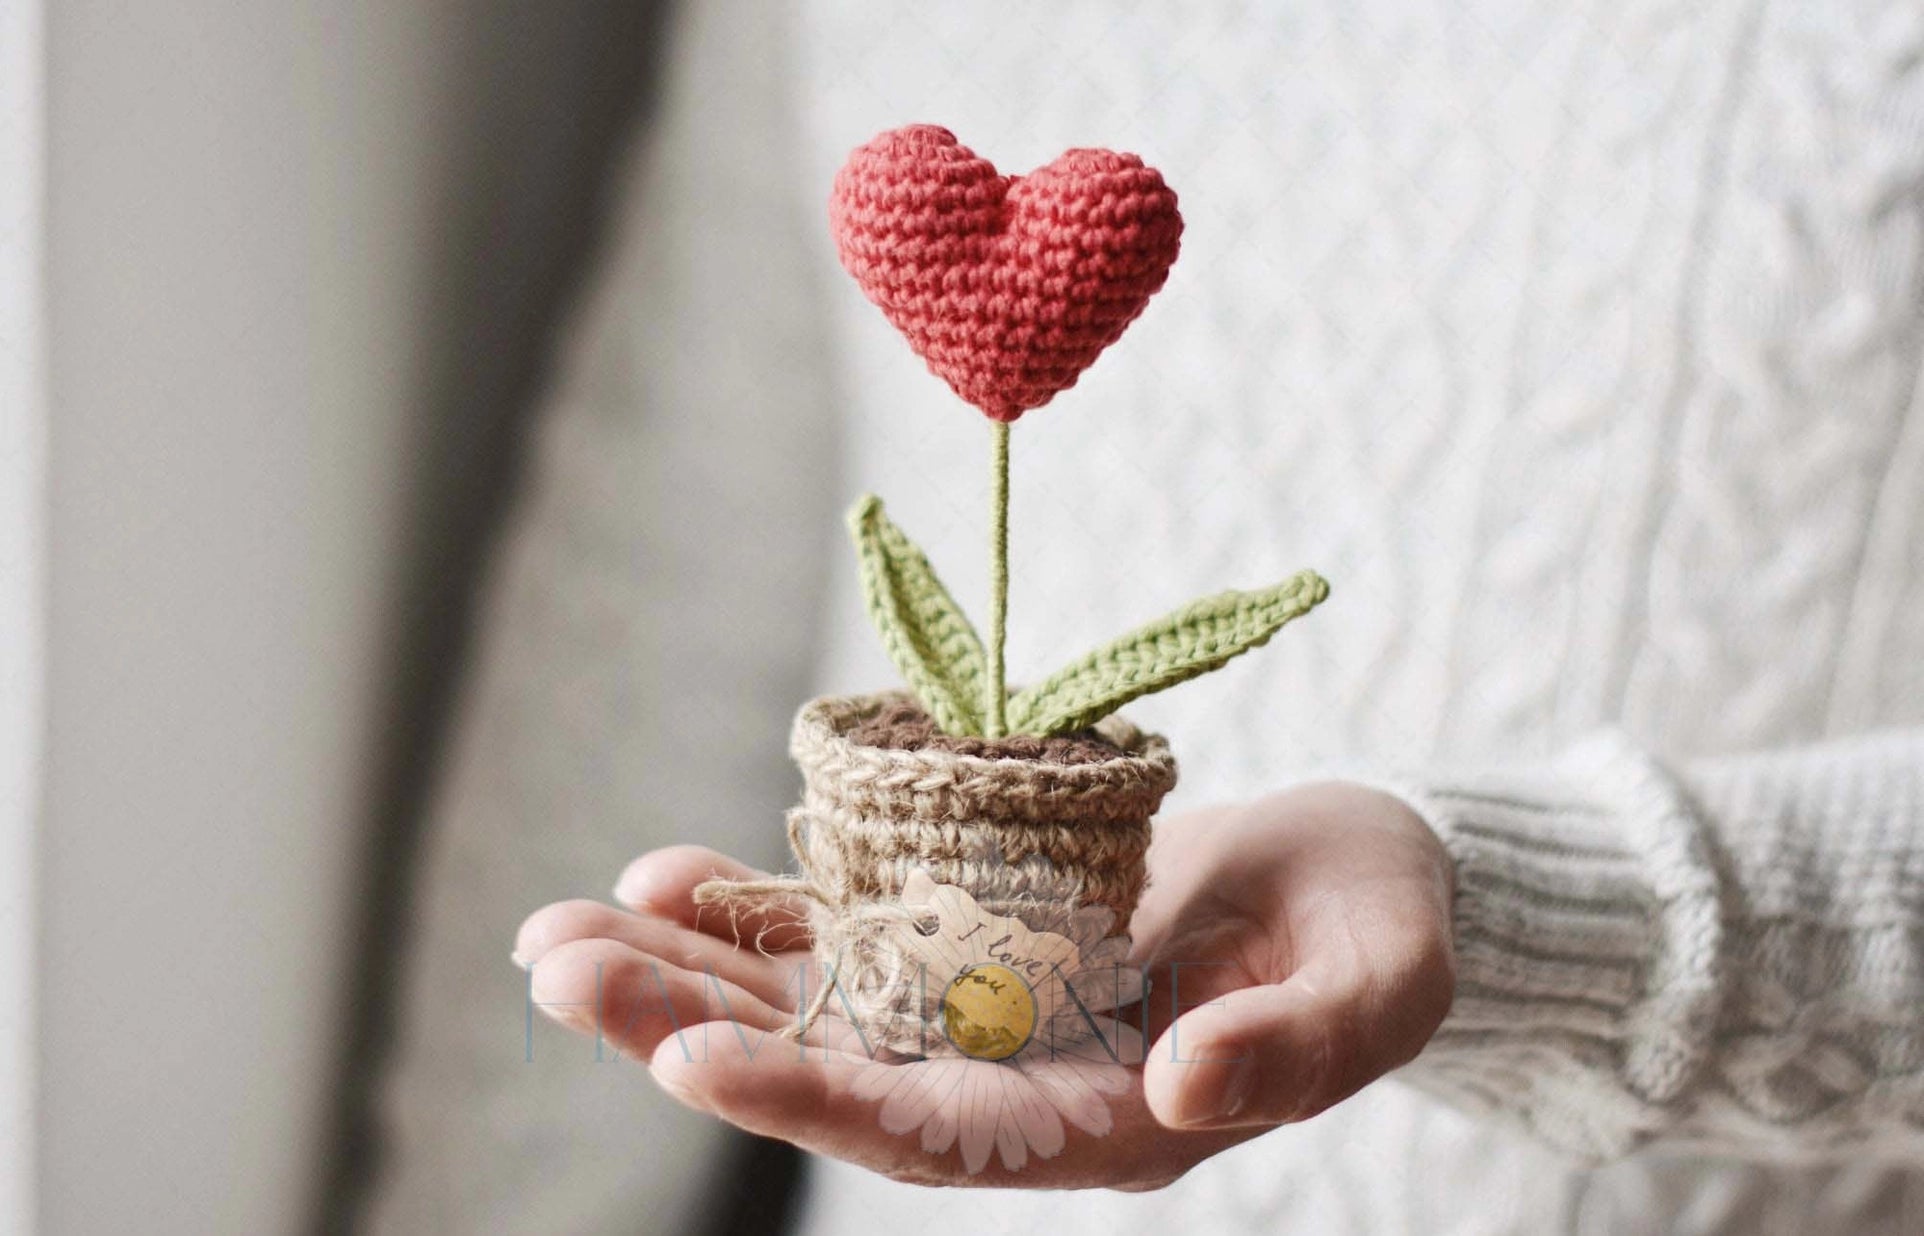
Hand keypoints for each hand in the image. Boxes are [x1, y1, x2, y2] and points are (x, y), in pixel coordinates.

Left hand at [514, 781, 1454, 1189]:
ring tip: (557, 933)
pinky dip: (752, 905)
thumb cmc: (1384, 929)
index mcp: (1105, 1122)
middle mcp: (1016, 1079)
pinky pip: (842, 929)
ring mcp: (981, 1005)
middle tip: (558, 973)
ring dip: (683, 970)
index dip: (816, 1102)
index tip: (697, 1059)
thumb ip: (1293, 1048)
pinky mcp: (968, 931)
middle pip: (832, 1072)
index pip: (938, 1138)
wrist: (1361, 874)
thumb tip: (1178, 1087)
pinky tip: (663, 875)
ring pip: (810, 1002)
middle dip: (690, 1027)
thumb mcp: (1377, 983)